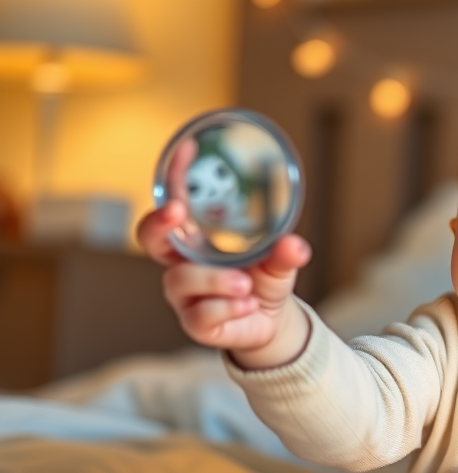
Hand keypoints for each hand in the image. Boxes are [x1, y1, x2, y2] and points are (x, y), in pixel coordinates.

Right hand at [136, 140, 312, 368]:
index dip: (175, 176)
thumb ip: (285, 252)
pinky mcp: (194, 323)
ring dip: (214, 279)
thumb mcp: (280, 261)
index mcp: (197, 240)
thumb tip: (294, 244)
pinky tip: (248, 305)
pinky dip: (228, 308)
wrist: (270, 320)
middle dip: (158, 222)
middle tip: (176, 211)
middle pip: (148, 238)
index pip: (174, 203)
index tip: (187, 149)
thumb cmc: (264, 279)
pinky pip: (200, 315)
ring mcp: (185, 295)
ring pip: (181, 280)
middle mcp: (182, 264)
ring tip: (245, 285)